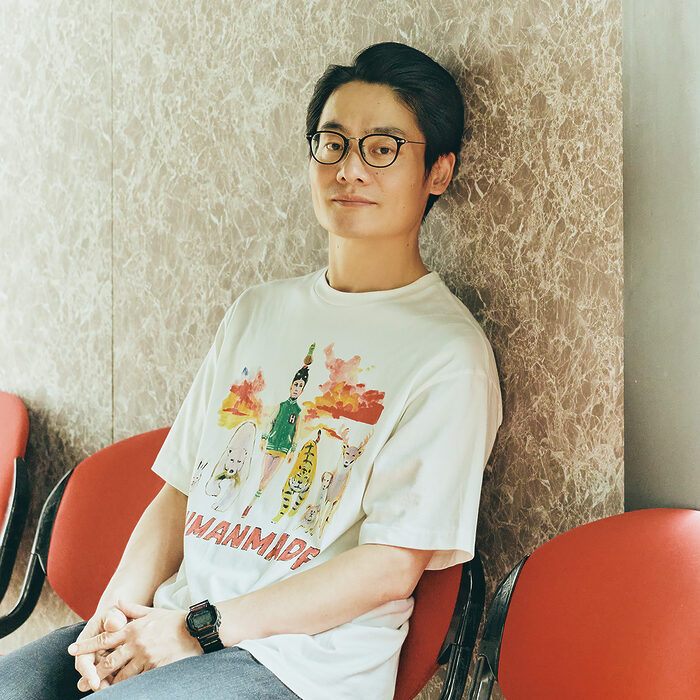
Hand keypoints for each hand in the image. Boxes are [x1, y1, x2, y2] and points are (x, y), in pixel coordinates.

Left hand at [68, 600, 201, 687]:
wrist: (195, 630)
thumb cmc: (173, 620)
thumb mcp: (152, 612)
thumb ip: (132, 609)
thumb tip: (117, 601)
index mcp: (133, 628)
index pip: (104, 638)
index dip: (86, 645)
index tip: (72, 650)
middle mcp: (136, 643)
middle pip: (108, 662)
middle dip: (93, 673)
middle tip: (83, 681)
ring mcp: (145, 657)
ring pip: (121, 675)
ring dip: (109, 683)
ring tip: (99, 689)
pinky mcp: (155, 668)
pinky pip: (137, 680)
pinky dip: (128, 686)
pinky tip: (122, 690)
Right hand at [71, 604, 127, 691]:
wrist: (120, 616)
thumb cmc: (115, 614)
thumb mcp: (113, 613)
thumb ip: (113, 618)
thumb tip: (113, 624)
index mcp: (86, 641)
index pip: (83, 660)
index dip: (87, 671)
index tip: (94, 680)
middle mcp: (90, 653)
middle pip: (89, 673)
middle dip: (96, 683)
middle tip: (104, 690)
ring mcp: (98, 659)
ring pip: (100, 676)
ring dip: (106, 683)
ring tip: (114, 690)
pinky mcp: (109, 664)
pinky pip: (111, 674)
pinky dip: (116, 679)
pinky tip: (125, 682)